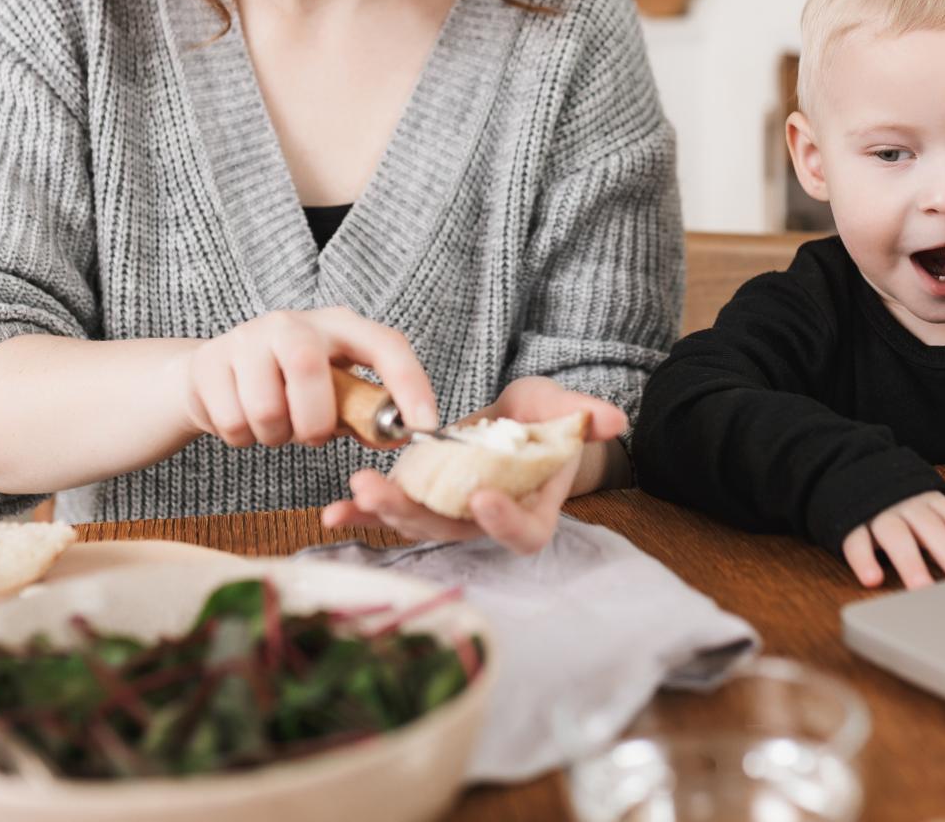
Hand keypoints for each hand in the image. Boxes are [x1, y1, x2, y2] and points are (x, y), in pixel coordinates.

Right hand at [172, 308, 436, 449]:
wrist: (215, 374)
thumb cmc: (288, 386)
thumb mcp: (334, 392)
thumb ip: (365, 412)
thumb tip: (400, 434)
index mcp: (338, 325)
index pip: (386, 345)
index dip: (410, 385)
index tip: (425, 426)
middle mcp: (293, 322)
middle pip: (309, 371)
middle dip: (313, 422)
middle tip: (309, 435)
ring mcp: (247, 337)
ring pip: (267, 410)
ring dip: (275, 437)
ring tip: (274, 425)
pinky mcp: (210, 361)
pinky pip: (232, 423)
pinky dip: (242, 438)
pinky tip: (243, 419)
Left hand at [320, 376, 627, 554]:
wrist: (517, 423)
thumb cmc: (547, 421)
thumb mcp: (566, 411)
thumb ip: (584, 417)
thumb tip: (612, 420)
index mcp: (532, 510)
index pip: (523, 532)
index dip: (503, 522)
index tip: (481, 498)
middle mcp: (486, 522)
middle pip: (454, 532)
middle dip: (417, 515)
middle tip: (383, 495)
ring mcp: (450, 514)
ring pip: (417, 524)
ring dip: (382, 512)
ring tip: (352, 494)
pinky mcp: (421, 500)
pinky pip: (390, 513)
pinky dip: (362, 514)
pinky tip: (332, 513)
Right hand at [841, 491, 944, 589]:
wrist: (847, 470)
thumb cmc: (898, 504)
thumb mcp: (926, 510)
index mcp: (929, 501)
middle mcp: (906, 505)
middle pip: (932, 530)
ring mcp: (878, 513)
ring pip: (896, 536)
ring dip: (910, 562)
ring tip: (921, 589)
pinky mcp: (850, 523)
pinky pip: (856, 542)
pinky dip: (864, 560)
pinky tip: (872, 579)